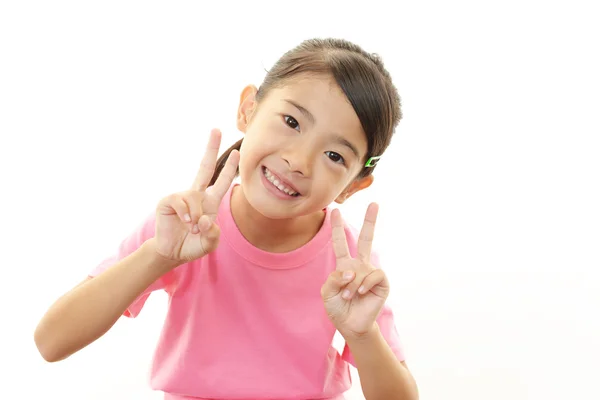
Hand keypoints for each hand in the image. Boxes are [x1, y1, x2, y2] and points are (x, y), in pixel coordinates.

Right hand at [153, 129, 238, 263]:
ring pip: (195, 197)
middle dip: (211, 148)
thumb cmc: (193, 245)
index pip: (222, 181)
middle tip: (216, 129)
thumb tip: (206, 220)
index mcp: (210, 202)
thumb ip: (213, 235)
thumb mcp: (209, 244)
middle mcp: (197, 195)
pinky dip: (186, 214)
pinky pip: (181, 202)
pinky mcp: (168, 201)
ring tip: (193, 228)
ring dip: (197, 216)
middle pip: (205, 167)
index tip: (237, 152)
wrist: (172, 253)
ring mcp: (182, 197)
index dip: (230, 167)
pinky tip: (186, 222)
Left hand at [321, 203, 389, 338]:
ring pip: (361, 268)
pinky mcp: (382, 283)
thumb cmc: (338, 308)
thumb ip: (333, 278)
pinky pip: (373, 275)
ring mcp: (371, 273)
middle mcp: (359, 265)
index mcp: (344, 265)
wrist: (350, 325)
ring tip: (349, 296)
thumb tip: (351, 271)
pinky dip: (364, 284)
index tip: (335, 211)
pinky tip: (360, 294)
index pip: (340, 242)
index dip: (337, 227)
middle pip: (366, 239)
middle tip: (374, 203)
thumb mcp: (327, 292)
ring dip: (352, 284)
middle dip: (370, 221)